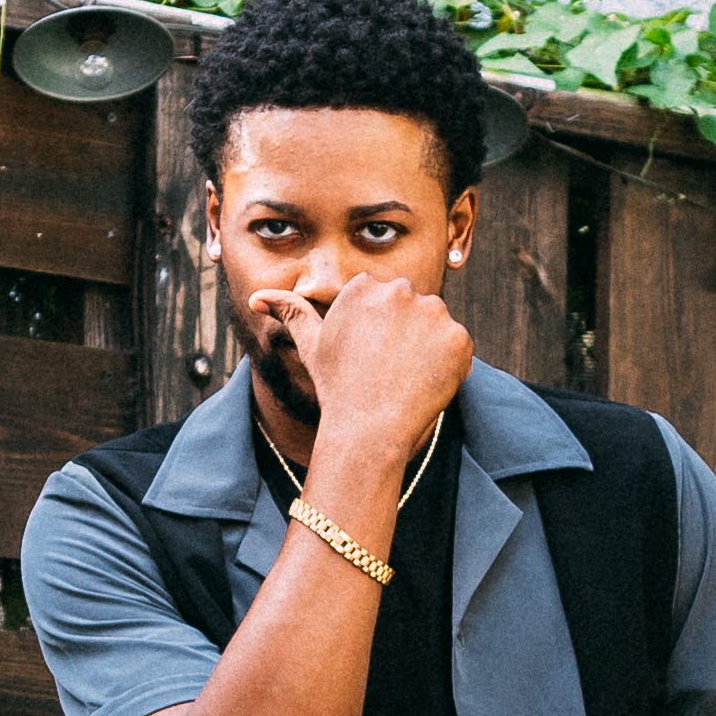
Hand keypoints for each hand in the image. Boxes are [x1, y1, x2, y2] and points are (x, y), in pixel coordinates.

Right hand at [292, 268, 476, 490]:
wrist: (367, 428)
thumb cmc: (336, 387)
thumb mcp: (312, 345)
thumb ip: (291, 312)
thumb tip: (256, 297)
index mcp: (364, 287)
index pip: (383, 298)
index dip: (380, 329)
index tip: (372, 354)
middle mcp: (398, 290)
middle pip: (412, 306)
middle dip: (406, 332)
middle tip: (390, 368)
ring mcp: (432, 312)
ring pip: (436, 325)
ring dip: (429, 346)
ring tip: (407, 377)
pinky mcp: (458, 337)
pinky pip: (458, 346)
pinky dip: (449, 365)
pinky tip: (426, 384)